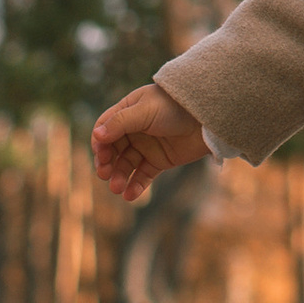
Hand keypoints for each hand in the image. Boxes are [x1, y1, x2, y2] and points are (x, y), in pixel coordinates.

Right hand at [90, 78, 208, 204]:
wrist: (207, 118)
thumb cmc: (175, 107)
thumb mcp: (145, 111)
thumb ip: (120, 123)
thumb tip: (97, 135)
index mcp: (127, 112)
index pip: (105, 129)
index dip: (100, 143)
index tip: (102, 155)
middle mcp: (134, 130)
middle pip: (113, 149)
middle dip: (107, 163)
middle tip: (104, 174)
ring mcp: (147, 146)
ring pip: (126, 165)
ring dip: (119, 177)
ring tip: (116, 188)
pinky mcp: (159, 161)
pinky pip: (143, 175)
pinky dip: (136, 186)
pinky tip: (129, 195)